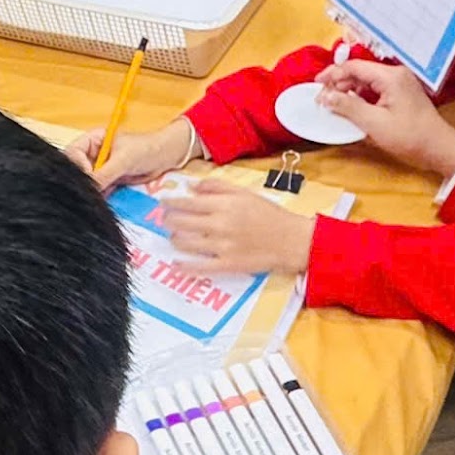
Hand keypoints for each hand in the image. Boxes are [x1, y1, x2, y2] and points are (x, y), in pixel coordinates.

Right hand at [67, 117, 197, 189]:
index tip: (88, 177)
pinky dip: (98, 196)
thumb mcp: (124, 159)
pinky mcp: (108, 180)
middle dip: (81, 180)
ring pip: (87, 181)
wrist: (166, 157)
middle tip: (89, 191)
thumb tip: (89, 187)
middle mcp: (93, 154)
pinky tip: (100, 201)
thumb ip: (105, 173)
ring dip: (90, 190)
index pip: (73, 153)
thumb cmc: (146, 149)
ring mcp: (100, 168)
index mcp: (92, 140)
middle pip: (76, 169)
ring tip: (95, 198)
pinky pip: (98, 189)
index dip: (78, 166)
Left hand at [159, 177, 316, 274]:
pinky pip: (200, 267)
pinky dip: (185, 266)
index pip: (188, 203)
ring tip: (172, 236)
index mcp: (225, 205)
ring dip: (174, 239)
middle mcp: (220, 225)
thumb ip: (218, 187)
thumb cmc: (269, 214)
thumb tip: (193, 187)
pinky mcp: (228, 264)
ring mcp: (222, 246)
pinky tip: (175, 264)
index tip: (162, 202)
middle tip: (164, 219)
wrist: (291, 240)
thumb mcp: (245, 193)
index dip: (171, 202)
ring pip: (187, 243)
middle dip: (168, 220)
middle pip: (182, 222)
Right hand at [315, 58, 454, 173]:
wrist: (438, 148)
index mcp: (390, 76)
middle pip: (359, 72)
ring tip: (335, 105)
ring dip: (349, 92)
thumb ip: (348, 107)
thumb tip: (326, 96)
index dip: (332, 74)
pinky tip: (352, 109)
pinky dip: (361, 98)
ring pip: (366, 81)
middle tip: (323, 100)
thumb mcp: (374, 123)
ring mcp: (399, 84)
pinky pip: (375, 90)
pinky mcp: (401, 94)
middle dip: (339, 84)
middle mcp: (395, 75)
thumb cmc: (411, 136)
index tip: (317, 85)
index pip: (354, 67)